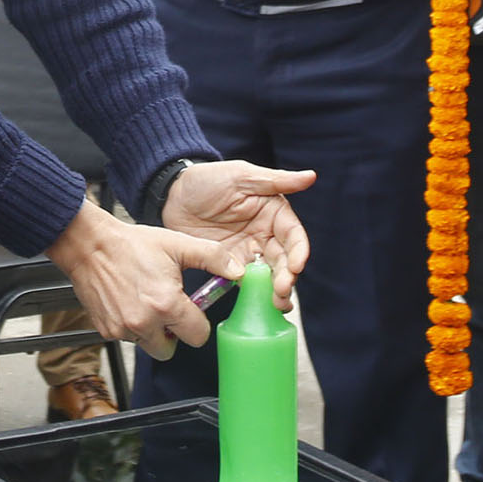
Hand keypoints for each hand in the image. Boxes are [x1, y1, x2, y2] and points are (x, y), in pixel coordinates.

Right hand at [43, 204, 253, 360]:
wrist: (89, 245)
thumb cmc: (131, 245)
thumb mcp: (177, 244)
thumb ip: (213, 257)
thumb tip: (238, 271)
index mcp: (167, 304)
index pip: (198, 336)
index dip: (198, 323)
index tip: (191, 310)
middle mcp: (145, 322)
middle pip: (172, 350)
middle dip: (174, 334)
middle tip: (168, 310)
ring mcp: (124, 329)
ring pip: (149, 345)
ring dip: (152, 331)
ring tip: (146, 303)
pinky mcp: (107, 331)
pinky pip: (128, 339)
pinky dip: (131, 327)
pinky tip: (128, 303)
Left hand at [158, 161, 313, 302]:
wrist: (172, 195)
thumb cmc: (208, 179)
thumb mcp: (241, 175)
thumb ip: (276, 180)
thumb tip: (310, 176)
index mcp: (273, 213)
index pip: (293, 236)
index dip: (298, 252)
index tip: (296, 266)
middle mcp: (265, 235)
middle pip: (284, 260)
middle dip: (287, 277)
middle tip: (282, 291)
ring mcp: (247, 252)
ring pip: (269, 275)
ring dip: (276, 291)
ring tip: (278, 304)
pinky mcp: (229, 265)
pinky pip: (245, 283)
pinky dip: (255, 295)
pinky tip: (259, 306)